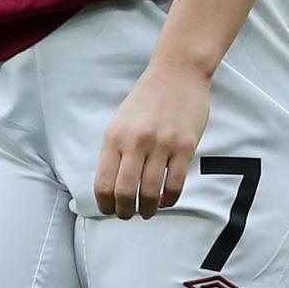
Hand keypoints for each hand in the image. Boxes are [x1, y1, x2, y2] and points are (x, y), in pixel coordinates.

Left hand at [93, 59, 210, 218]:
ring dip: (148, 210)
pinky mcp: (185, 147)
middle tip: (128, 215)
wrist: (177, 72)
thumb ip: (115, 151)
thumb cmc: (147, 99)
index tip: (109, 209)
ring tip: (148, 211)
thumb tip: (111, 188)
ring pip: (150, 193)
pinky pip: (175, 185)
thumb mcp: (120, 122)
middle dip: (125, 212)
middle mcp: (135, 142)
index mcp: (115, 136)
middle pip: (125, 193)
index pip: (103, 183)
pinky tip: (166, 199)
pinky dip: (169, 199)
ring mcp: (161, 145)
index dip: (105, 205)